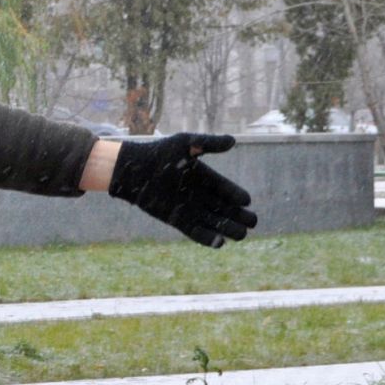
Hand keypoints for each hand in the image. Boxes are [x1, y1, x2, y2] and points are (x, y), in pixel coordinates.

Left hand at [108, 132, 256, 247]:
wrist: (132, 169)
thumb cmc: (158, 153)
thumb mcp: (185, 143)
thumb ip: (208, 143)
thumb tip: (233, 141)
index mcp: (204, 177)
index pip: (225, 189)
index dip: (236, 196)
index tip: (246, 201)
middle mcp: (198, 194)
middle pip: (224, 208)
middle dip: (238, 216)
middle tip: (252, 223)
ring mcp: (187, 208)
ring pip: (212, 222)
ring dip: (227, 229)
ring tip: (241, 235)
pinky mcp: (175, 219)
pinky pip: (195, 231)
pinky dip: (207, 238)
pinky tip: (220, 243)